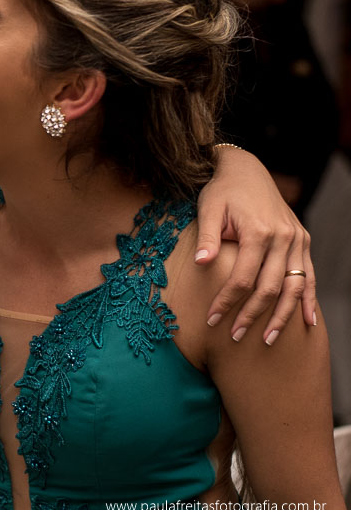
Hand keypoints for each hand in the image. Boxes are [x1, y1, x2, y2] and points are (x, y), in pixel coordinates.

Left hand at [195, 147, 315, 342]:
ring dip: (282, 315)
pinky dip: (309, 299)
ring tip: (269, 339)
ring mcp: (297, 240)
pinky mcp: (302, 240)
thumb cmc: (222, 190)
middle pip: (270, 287)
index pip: (243, 278)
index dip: (227, 301)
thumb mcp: (209, 208)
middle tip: (235, 336)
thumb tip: (200, 263)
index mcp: (259, 232)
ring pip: (294, 286)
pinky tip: (308, 322)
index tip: (212, 319)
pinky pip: (309, 275)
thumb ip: (207, 237)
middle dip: (252, 315)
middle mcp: (283, 238)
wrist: (246, 170)